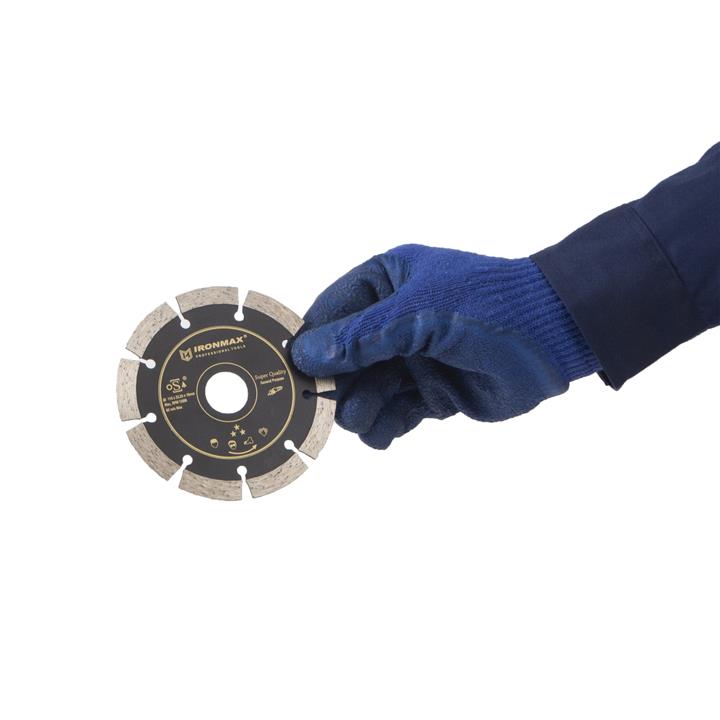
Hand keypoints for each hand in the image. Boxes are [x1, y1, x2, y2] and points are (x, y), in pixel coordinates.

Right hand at [291, 244, 598, 448]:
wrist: (555, 334)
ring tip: (365, 421)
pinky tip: (384, 435)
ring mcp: (410, 360)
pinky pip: (393, 415)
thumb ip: (363, 336)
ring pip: (364, 392)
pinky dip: (384, 428)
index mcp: (384, 283)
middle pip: (343, 360)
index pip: (329, 314)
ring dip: (360, 410)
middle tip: (331, 408)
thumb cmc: (488, 303)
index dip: (311, 345)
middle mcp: (392, 322)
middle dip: (337, 385)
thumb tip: (305, 357)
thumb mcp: (419, 312)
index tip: (293, 374)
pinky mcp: (430, 394)